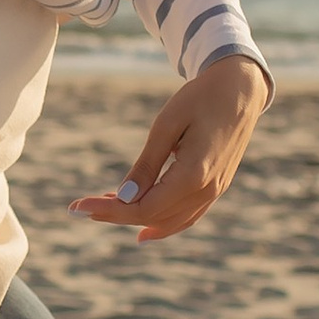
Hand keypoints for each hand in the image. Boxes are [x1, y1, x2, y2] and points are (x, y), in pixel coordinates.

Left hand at [68, 53, 269, 241]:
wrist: (241, 89)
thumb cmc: (200, 98)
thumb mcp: (166, 125)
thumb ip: (146, 165)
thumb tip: (123, 198)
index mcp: (193, 174)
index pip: (144, 207)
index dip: (109, 210)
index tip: (77, 206)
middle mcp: (207, 190)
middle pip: (154, 217)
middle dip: (115, 215)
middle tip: (81, 207)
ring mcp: (215, 191)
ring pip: (171, 222)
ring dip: (137, 220)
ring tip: (105, 212)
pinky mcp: (217, 187)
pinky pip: (187, 216)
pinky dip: (164, 225)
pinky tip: (144, 229)